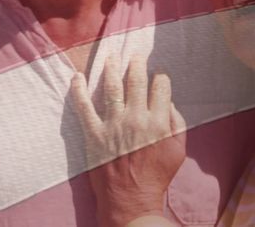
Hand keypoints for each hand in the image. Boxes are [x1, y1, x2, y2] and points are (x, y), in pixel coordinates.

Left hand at [70, 56, 185, 226]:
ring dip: (110, 68)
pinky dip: (78, 90)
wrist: (130, 200)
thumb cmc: (156, 177)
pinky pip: (83, 107)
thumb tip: (168, 103)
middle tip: (135, 55)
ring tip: (110, 56)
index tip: (157, 76)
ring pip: (111, 87)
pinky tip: (76, 77)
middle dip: (137, 63)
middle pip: (136, 80)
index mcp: (159, 122)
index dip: (160, 77)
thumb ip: (178, 124)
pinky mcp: (94, 134)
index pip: (160, 87)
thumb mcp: (179, 152)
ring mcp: (113, 125)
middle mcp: (136, 119)